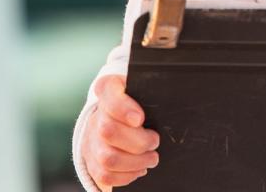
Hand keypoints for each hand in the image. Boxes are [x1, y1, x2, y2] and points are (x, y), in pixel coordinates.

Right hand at [81, 74, 159, 189]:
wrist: (118, 119)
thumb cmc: (139, 102)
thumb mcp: (145, 90)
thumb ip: (153, 91)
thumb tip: (175, 94)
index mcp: (109, 89)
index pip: (107, 90)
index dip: (122, 107)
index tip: (140, 118)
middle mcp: (96, 114)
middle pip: (108, 130)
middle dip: (138, 141)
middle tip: (155, 141)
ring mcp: (91, 139)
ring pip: (108, 158)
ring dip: (135, 162)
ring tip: (152, 158)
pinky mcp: (91, 160)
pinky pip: (105, 175)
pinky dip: (126, 175)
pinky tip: (139, 168)